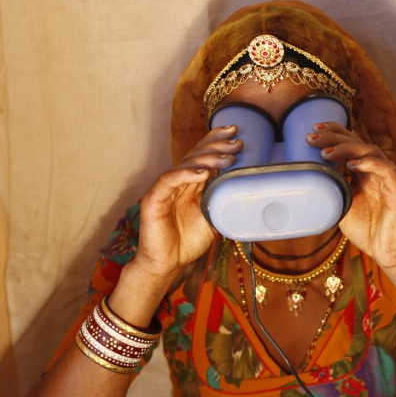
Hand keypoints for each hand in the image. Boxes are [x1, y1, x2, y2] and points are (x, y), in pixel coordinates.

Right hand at [134, 125, 241, 280]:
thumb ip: (220, 200)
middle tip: (236, 142)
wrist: (167, 264)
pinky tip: (203, 172)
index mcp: (190, 184)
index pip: (203, 156)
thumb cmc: (187, 242)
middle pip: (196, 156)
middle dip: (217, 145)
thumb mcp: (212, 218)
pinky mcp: (153, 199)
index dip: (216, 140)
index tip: (235, 132)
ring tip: (227, 158)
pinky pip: (169, 180)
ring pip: (185, 165)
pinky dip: (186, 174)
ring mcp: (164, 189)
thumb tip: (242, 186)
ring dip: (207, 159)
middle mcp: (177, 182)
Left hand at [307, 123, 395, 271]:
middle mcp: (378, 172)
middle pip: (358, 143)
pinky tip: (351, 164)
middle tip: (311, 137)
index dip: (334, 133)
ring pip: (371, 151)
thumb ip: (333, 190)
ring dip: (347, 148)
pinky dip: (369, 163)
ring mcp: (390, 179)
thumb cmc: (367, 231)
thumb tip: (310, 176)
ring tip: (325, 152)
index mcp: (366, 173)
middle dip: (334, 136)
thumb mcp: (342, 207)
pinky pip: (387, 169)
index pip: (351, 144)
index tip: (312, 130)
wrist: (387, 254)